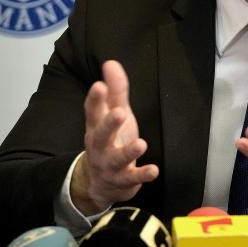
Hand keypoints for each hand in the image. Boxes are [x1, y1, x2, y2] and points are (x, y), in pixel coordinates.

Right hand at [70, 60, 158, 215]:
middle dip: (108, 124)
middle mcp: (100, 146)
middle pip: (100, 135)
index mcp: (96, 127)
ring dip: (128, 152)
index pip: (93, 111)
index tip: (99, 85)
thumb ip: (115, 90)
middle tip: (119, 112)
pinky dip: (142, 175)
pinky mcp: (123, 180)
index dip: (95, 99)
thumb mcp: (113, 114)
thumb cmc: (110, 141)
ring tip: (141, 144)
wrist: (101, 183)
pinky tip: (154, 170)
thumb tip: (111, 62)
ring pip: (117, 159)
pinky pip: (132, 178)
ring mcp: (110, 165)